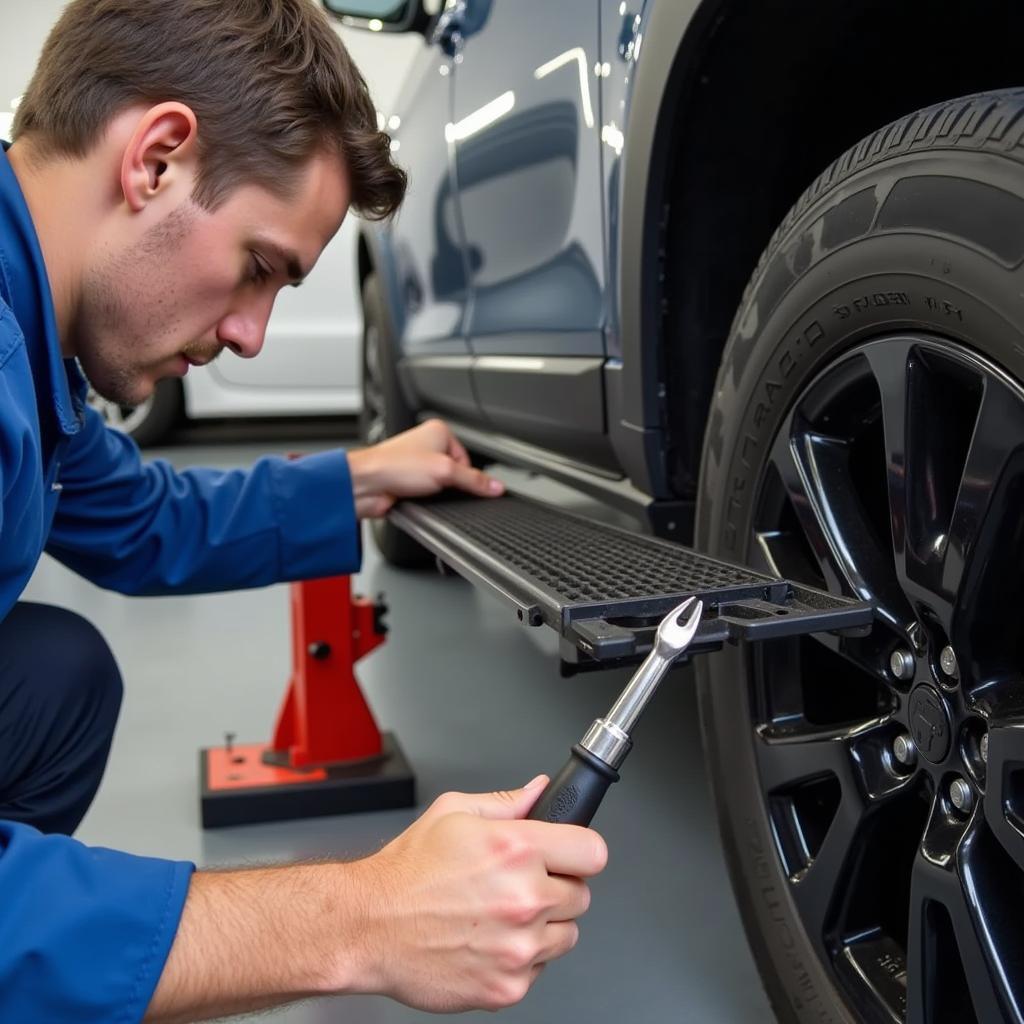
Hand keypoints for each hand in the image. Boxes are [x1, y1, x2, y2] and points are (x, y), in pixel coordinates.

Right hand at [346, 776, 607, 1011]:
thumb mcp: (454, 812)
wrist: (368, 926)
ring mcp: (519, 947)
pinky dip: (520, 958)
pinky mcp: (509, 986)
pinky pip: (539, 969)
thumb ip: (507, 802)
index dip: (580, 851)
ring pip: (566, 935)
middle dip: (556, 887)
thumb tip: (540, 791)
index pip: (593, 852)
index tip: (569, 855)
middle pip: (582, 895)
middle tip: (519, 884)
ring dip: (543, 925)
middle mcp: (524, 898)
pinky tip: (488, 940)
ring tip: (500, 913)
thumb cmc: (407, 872)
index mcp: (516, 849)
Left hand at [347, 419, 504, 517]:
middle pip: (456, 472)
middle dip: (451, 484)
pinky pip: (429, 495)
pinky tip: (419, 499)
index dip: (468, 474)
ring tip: (425, 491)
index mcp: (438, 432)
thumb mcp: (444, 471)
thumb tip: (496, 487)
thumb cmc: (394, 466)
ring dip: (437, 493)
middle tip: (441, 486)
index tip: (467, 484)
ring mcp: (417, 465)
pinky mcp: (409, 483)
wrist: (365, 485)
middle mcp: (426, 445)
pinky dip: (427, 500)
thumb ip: (474, 481)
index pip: (468, 458)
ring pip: (442, 485)